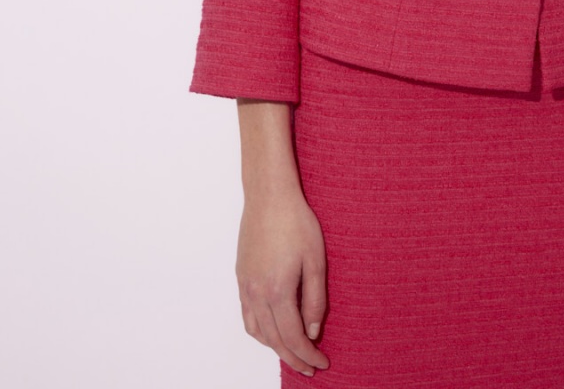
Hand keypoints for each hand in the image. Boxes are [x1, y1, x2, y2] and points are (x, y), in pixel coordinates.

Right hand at [236, 187, 329, 375]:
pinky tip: (272, 331)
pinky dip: (260, 332)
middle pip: (274, 340)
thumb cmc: (296, 222)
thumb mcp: (316, 260)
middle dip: (293, 358)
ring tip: (293, 353)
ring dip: (275, 348)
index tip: (322, 363)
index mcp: (278, 290)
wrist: (269, 196)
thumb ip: (315, 299)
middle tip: (310, 367)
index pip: (293, 337)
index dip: (308, 354)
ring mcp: (245, 286)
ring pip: (257, 332)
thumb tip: (313, 330)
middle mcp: (257, 293)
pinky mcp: (241, 277)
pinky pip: (247, 316)